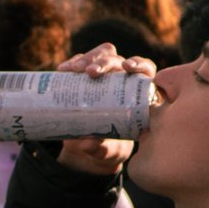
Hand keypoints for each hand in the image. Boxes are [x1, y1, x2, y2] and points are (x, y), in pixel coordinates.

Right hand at [54, 43, 154, 176]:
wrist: (86, 149)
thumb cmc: (108, 148)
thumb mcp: (108, 151)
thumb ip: (101, 149)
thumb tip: (87, 144)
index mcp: (136, 93)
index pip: (145, 70)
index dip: (140, 64)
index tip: (128, 68)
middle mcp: (121, 79)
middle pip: (118, 60)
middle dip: (105, 62)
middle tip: (92, 72)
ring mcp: (102, 75)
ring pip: (99, 56)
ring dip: (88, 59)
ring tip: (74, 70)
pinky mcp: (82, 77)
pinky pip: (79, 63)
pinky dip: (72, 63)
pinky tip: (63, 70)